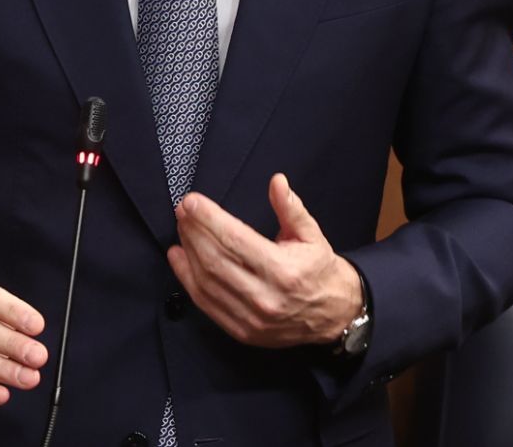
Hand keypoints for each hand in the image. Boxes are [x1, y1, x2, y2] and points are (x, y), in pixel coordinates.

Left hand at [168, 173, 361, 348]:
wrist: (334, 314)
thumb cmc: (319, 270)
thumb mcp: (312, 235)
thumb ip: (291, 208)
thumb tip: (277, 181)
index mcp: (283, 270)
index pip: (235, 240)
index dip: (209, 219)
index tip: (192, 202)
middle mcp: (265, 297)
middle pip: (215, 260)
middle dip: (194, 231)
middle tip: (182, 210)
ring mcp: (251, 318)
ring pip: (206, 282)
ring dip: (187, 252)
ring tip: (182, 229)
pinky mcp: (241, 331)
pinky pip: (205, 303)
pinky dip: (186, 279)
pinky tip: (178, 257)